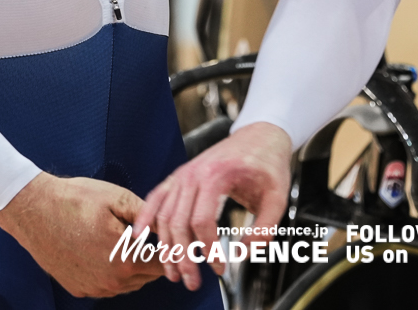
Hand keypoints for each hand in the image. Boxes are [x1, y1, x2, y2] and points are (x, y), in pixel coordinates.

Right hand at [0, 173, 160, 298]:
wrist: (33, 209)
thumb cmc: (74, 200)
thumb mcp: (118, 198)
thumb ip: (148, 215)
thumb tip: (169, 225)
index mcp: (124, 259)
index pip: (162, 263)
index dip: (172, 250)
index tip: (176, 240)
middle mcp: (110, 280)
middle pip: (147, 275)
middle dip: (154, 258)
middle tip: (154, 238)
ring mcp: (93, 287)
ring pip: (128, 283)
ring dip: (135, 267)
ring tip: (131, 242)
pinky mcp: (78, 288)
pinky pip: (107, 286)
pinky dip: (114, 273)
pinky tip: (110, 252)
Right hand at [136, 121, 292, 290]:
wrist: (259, 135)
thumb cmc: (267, 163)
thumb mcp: (278, 195)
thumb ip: (265, 227)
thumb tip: (244, 253)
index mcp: (216, 175)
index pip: (202, 221)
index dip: (208, 250)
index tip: (219, 268)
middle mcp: (193, 174)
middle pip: (178, 222)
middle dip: (183, 257)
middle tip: (192, 281)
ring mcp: (183, 174)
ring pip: (164, 215)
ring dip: (166, 248)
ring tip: (173, 272)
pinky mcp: (179, 177)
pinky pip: (156, 198)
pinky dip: (146, 219)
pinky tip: (140, 237)